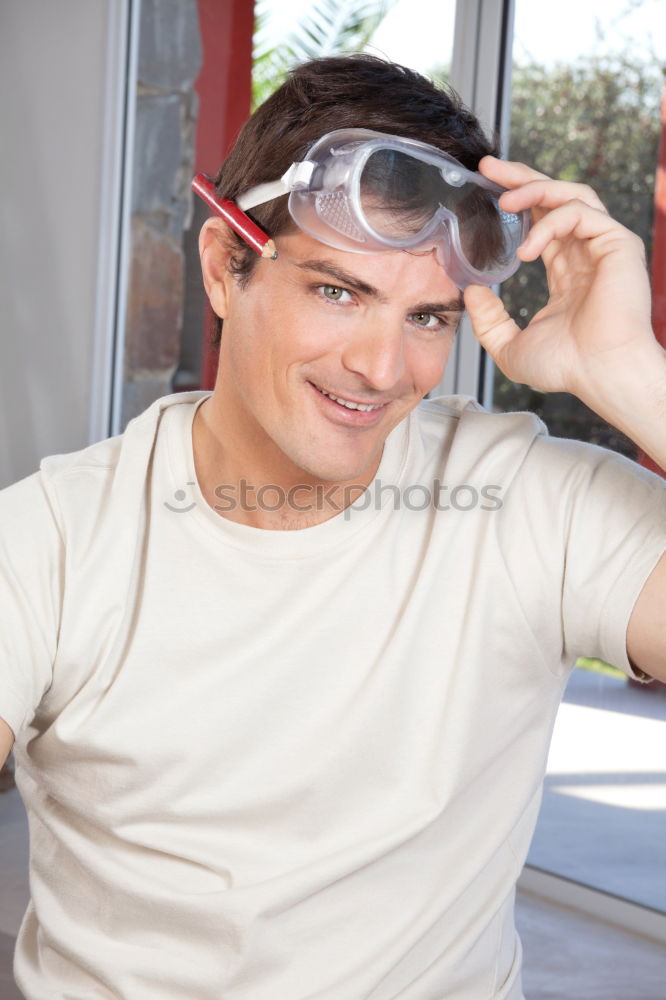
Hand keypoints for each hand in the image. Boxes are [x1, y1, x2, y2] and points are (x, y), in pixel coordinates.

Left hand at [463, 157, 657, 409]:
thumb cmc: (567, 367)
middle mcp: (585, 253)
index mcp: (566, 271)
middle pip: (554, 197)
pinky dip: (551, 223)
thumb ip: (489, 321)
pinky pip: (581, 213)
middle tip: (487, 168)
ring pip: (570, 194)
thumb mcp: (510, 347)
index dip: (515, 201)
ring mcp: (603, 246)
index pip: (540, 222)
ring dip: (534, 190)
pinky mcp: (618, 244)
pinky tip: (528, 248)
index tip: (485, 187)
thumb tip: (471, 291)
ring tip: (505, 201)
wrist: (601, 374)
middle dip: (520, 178)